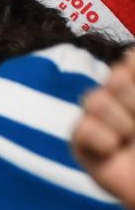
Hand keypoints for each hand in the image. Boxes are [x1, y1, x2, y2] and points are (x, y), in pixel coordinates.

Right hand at [75, 53, 134, 209]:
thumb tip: (128, 57)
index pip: (130, 58)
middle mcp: (118, 94)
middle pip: (115, 76)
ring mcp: (97, 117)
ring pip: (94, 100)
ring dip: (122, 123)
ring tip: (130, 141)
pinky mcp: (79, 141)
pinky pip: (82, 129)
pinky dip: (102, 141)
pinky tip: (114, 152)